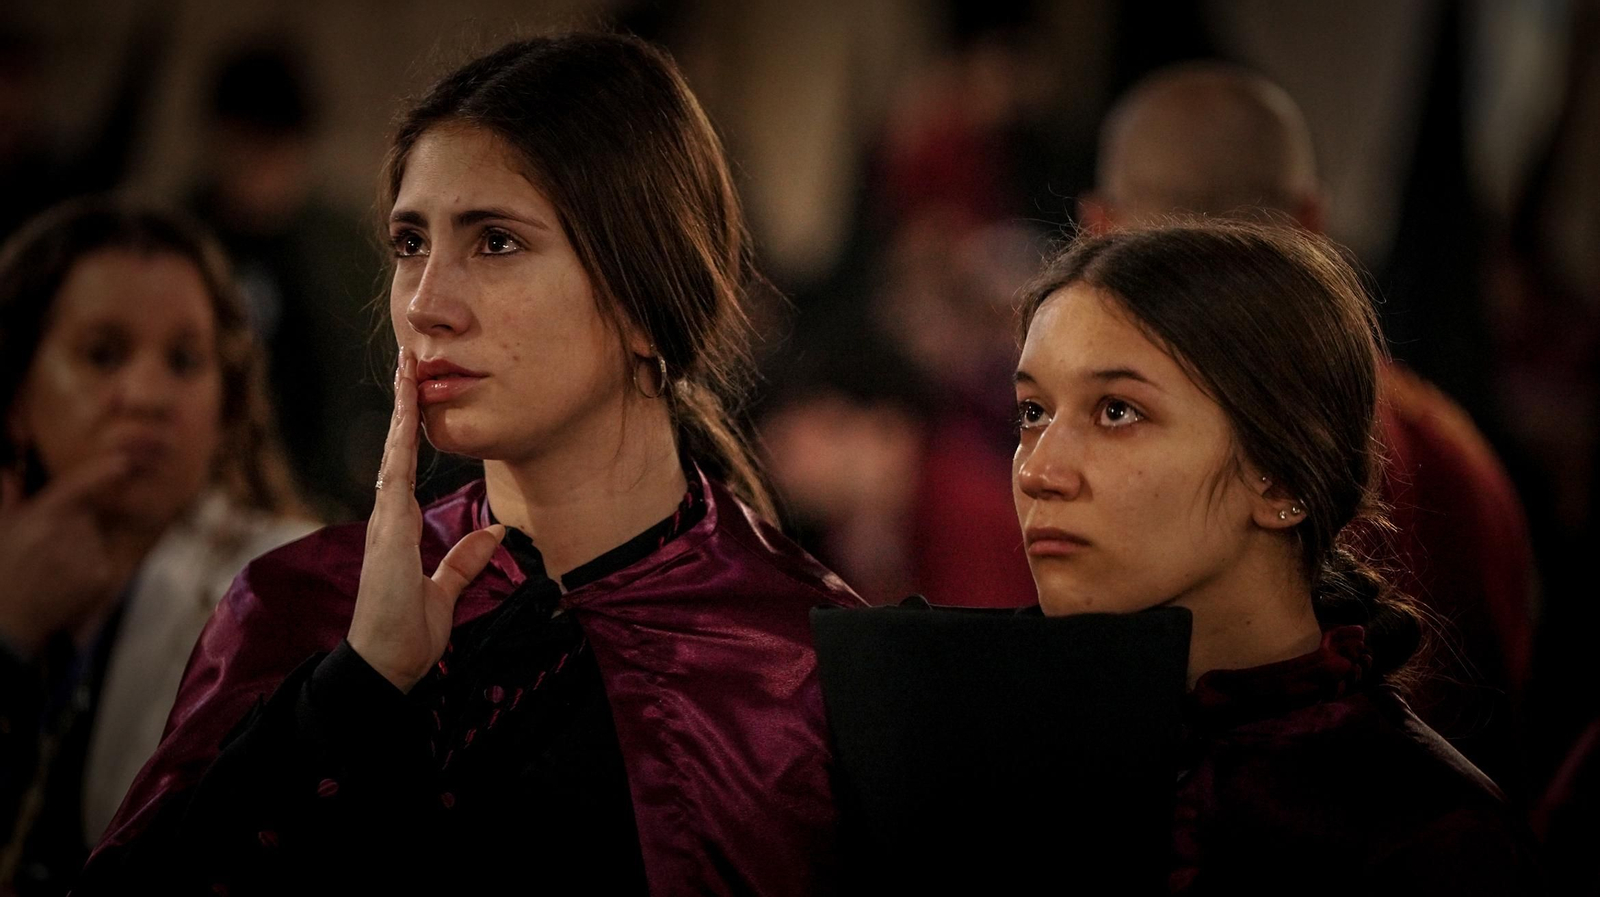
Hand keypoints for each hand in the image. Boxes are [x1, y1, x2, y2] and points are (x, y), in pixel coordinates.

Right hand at [0, 454, 130, 655]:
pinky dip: (89, 568)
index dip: (101, 472)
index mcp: (39, 518)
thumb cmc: (1, 574)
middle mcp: (68, 533)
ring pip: (94, 539)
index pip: (76, 487)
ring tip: (51, 570)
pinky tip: (64, 583)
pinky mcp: (99, 577)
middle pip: (86, 516)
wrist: (8, 623)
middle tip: (45, 550)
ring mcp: (87, 555)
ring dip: (80, 547)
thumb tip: (7, 475)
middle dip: (73, 525)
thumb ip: (7, 501)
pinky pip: (101, 561)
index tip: (122, 463)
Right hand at [347, 348, 505, 692]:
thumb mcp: (446, 592)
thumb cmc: (407, 633)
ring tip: (406, 373)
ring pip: (393, 456)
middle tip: (407, 361)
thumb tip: (494, 533)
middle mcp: (389, 518)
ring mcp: (384, 524)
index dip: (411, 429)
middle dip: (402, 406)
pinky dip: (398, 449)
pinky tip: (403, 420)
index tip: (418, 393)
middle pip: (395, 450)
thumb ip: (464, 562)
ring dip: (399, 414)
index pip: (407, 467)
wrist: (386, 665)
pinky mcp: (386, 535)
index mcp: (400, 527)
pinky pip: (394, 482)